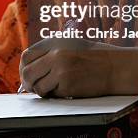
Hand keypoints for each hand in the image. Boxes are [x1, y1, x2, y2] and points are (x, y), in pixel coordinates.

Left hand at [19, 38, 137, 97]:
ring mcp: (60, 71)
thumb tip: (27, 67)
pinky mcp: (67, 86)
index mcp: (53, 43)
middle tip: (31, 87)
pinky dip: (55, 95)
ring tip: (52, 88)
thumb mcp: (68, 45)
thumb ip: (48, 52)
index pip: (27, 56)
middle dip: (27, 83)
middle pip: (28, 73)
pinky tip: (65, 90)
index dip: (24, 67)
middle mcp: (55, 55)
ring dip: (42, 91)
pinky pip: (52, 94)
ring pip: (38, 87)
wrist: (113, 67)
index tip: (26, 74)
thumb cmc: (91, 57)